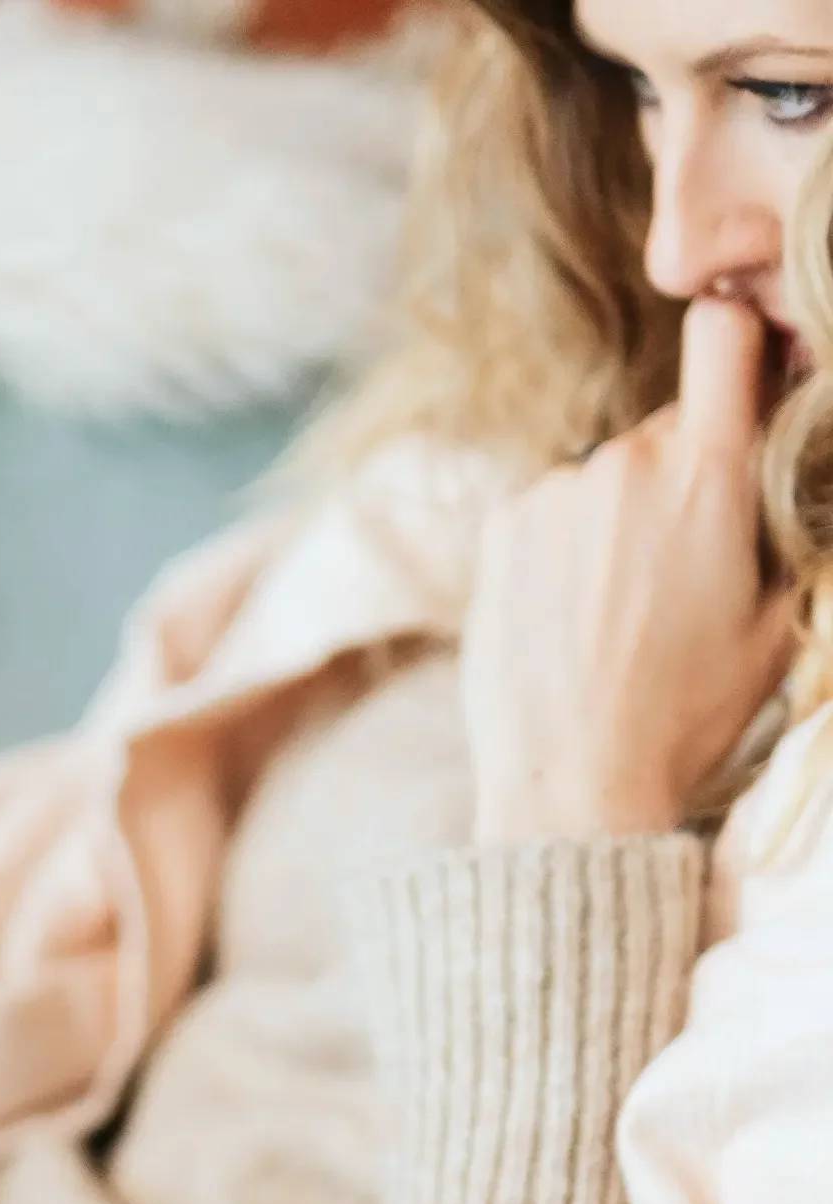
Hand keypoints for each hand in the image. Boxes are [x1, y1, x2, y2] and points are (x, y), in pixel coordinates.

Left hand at [462, 296, 796, 843]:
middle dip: (680, 474)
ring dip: (615, 517)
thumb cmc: (687, 714)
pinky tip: (569, 615)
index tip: (739, 376)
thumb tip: (788, 471)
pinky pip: (548, 511)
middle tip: (679, 564)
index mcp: (708, 474)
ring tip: (616, 607)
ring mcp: (553, 494)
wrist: (573, 782)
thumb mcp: (775, 620)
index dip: (736, 343)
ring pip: (603, 477)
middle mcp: (624, 464)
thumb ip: (789, 522)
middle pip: (665, 431)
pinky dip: (562, 546)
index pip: (723, 335)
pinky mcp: (501, 528)